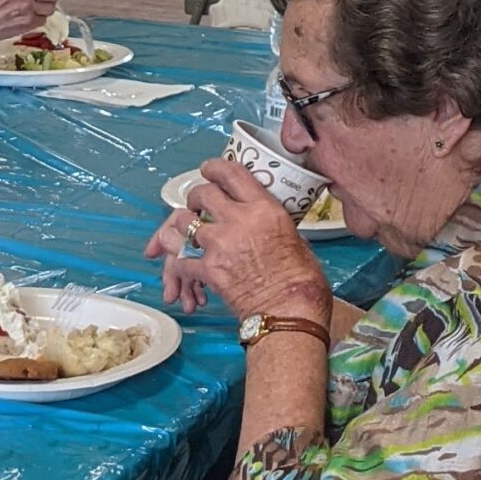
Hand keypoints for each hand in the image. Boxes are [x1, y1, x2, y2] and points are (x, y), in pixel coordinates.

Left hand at [143, 159, 328, 319]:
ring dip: (179, 228)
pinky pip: (180, 260)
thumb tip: (262, 223)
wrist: (290, 312)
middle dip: (195, 198)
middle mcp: (239, 220)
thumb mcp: (295, 238)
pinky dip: (178, 266)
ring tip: (181, 234)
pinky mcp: (208, 269)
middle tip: (196, 205)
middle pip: (201, 194)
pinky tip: (183, 271)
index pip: (232, 174)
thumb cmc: (302, 281)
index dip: (214, 168)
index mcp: (264, 209)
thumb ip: (272, 224)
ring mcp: (220, 244)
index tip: (208, 170)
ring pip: (182, 223)